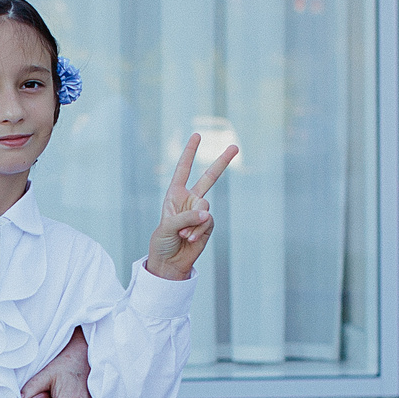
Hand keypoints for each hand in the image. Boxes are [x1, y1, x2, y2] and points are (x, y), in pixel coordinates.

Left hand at [147, 133, 236, 281]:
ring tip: (182, 234)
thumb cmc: (162, 241)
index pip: (183, 169)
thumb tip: (207, 214)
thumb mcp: (167, 226)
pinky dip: (198, 230)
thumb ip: (186, 217)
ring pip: (205, 207)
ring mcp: (201, 212)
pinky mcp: (208, 225)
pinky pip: (207, 222)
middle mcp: (190, 199)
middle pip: (209, 178)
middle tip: (235, 146)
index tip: (197, 135)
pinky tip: (189, 239)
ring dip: (193, 222)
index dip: (190, 153)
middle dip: (222, 162)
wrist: (170, 262)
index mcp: (175, 194)